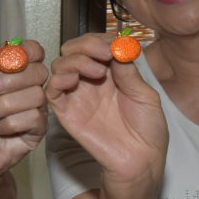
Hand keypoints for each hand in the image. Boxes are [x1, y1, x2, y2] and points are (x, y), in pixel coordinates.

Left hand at [0, 38, 47, 183]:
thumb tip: (12, 51)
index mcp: (11, 74)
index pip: (33, 52)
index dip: (27, 51)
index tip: (8, 60)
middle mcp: (26, 89)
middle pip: (39, 71)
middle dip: (12, 79)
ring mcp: (34, 111)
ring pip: (36, 95)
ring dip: (4, 105)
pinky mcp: (36, 132)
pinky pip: (34, 118)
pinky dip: (10, 122)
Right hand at [46, 33, 167, 186]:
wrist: (142, 159)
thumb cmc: (148, 130)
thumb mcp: (145, 95)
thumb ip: (128, 72)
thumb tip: (117, 47)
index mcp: (111, 73)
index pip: (94, 44)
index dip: (101, 39)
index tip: (114, 43)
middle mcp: (91, 81)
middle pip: (73, 50)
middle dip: (86, 45)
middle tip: (104, 52)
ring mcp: (78, 96)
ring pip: (60, 65)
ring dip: (75, 60)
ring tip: (97, 71)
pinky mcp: (66, 112)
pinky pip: (51, 91)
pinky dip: (58, 79)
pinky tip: (75, 80)